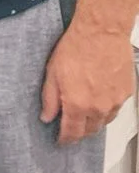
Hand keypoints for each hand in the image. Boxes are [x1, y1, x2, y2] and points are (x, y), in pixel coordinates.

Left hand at [40, 11, 134, 144]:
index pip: (72, 133)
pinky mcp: (126, 92)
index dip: (65, 139)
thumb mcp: (52, 73)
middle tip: (71, 126)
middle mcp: (99, 107)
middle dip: (79, 131)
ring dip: (94, 121)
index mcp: (78, 104)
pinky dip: (107, 107)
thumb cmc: (76, 47)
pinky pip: (116, 107)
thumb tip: (46, 116)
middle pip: (90, 130)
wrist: (102, 32)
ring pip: (105, 121)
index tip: (61, 140)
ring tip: (85, 114)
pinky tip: (99, 99)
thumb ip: (49, 99)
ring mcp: (115, 101)